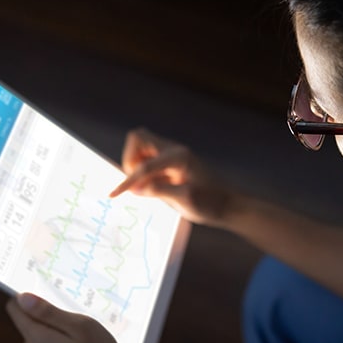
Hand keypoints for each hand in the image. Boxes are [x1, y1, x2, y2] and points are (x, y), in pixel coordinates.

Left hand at [6, 293, 142, 342]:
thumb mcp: (79, 326)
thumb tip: (22, 298)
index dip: (27, 294)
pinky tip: (77, 333)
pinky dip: (58, 328)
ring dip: (53, 318)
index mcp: (37, 339)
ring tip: (77, 321)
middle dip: (44, 306)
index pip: (14, 308)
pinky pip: (45, 334)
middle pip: (25, 315)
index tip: (46, 286)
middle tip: (70, 305)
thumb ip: (48, 312)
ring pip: (37, 324)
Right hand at [108, 128, 235, 226]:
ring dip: (134, 163)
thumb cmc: (212, 203)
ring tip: (142, 186)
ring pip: (140, 146)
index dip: (128, 181)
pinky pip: (146, 158)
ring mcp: (171, 155)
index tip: (114, 195)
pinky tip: (147, 186)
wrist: (229, 205)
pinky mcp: (169, 163)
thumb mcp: (187, 201)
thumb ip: (161, 191)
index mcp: (179, 157)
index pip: (145, 165)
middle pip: (138, 138)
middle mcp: (174, 151)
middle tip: (136, 183)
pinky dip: (140, 169)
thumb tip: (136, 187)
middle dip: (129, 159)